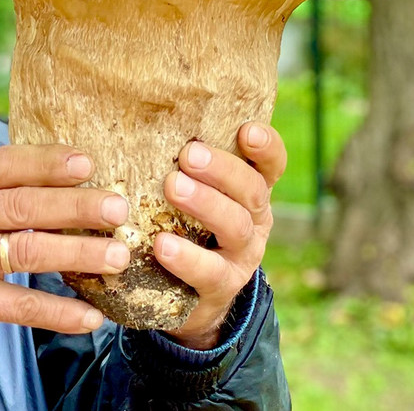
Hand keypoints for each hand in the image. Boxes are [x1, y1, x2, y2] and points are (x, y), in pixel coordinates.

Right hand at [0, 144, 130, 357]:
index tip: (88, 164)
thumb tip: (72, 174)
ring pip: (27, 253)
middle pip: (23, 206)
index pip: (5, 164)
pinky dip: (59, 313)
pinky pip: (21, 307)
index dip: (48, 163)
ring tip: (118, 256)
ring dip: (78, 254)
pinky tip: (92, 315)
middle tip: (118, 209)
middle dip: (76, 207)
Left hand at [155, 122, 285, 349]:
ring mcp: (241, 257)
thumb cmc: (182, 229)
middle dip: (222, 170)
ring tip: (173, 186)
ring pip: (236, 227)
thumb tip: (143, 115)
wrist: (185, 298)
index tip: (247, 130)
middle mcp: (254, 222)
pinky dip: (187, 258)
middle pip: (252, 191)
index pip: (270, 165)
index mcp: (249, 194)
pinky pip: (209, 272)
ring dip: (205, 204)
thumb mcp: (191, 195)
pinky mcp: (220, 289)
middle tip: (189, 154)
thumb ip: (183, 166)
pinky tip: (162, 245)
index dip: (266, 147)